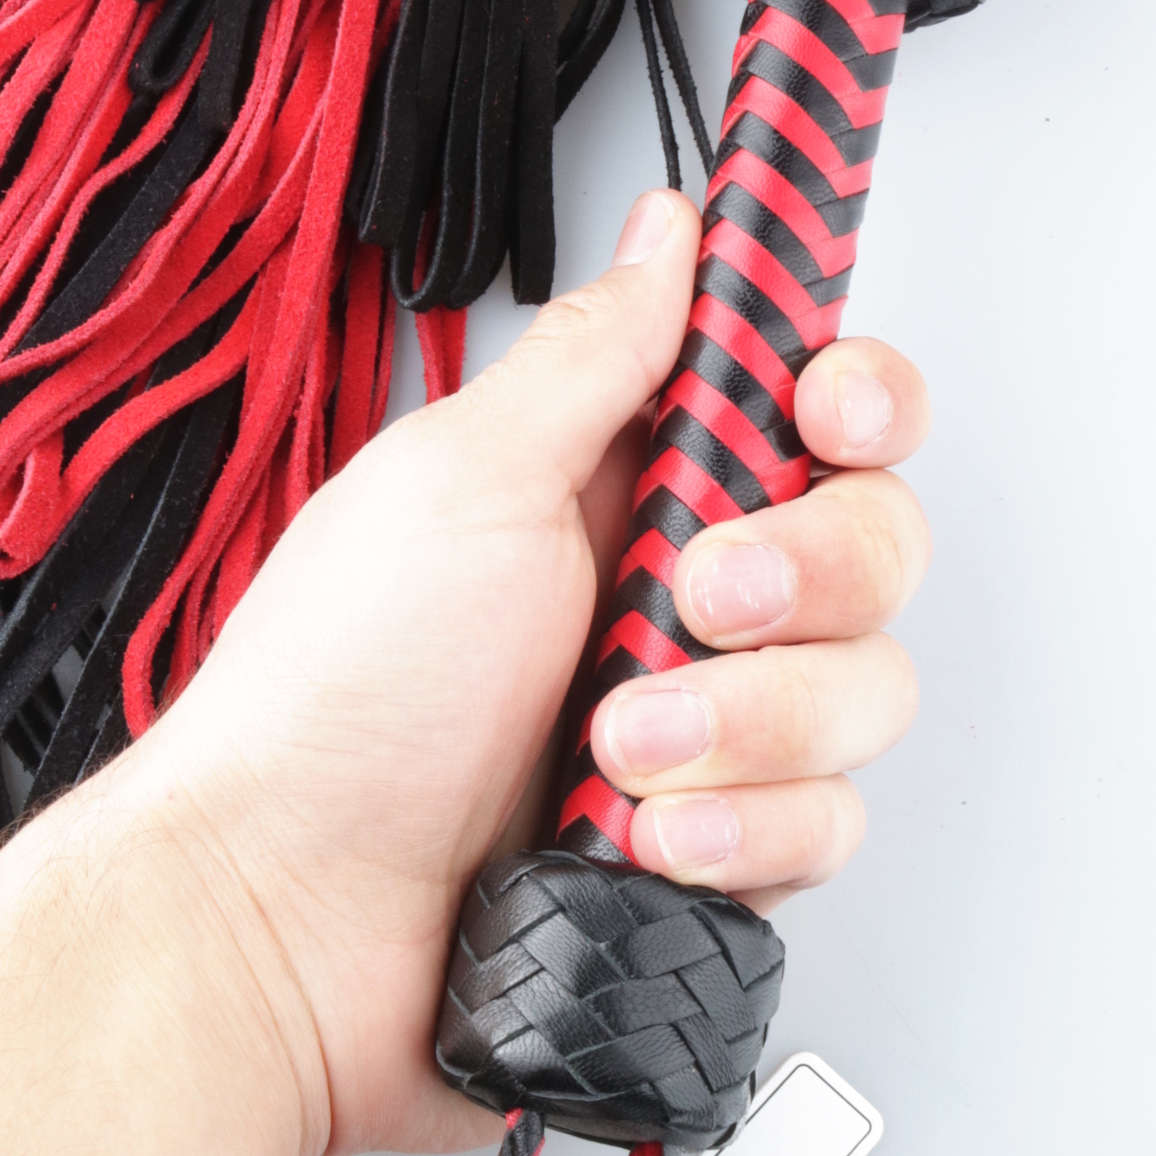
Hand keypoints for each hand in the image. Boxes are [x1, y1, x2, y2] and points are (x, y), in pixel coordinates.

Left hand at [105, 186, 930, 1155]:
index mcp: (613, 486)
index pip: (809, 406)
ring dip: (743, 724)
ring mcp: (701, 734)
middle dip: (798, 575)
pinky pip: (819, 831)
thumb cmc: (332, 700)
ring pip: (860, 696)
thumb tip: (666, 233)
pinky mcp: (711, 854)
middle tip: (687, 597)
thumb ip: (597, 355)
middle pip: (870, 545)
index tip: (819, 419)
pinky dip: (734, 837)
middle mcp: (670, 600)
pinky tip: (633, 841)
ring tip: (611, 752)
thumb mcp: (459, 479)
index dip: (851, 401)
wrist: (285, 922)